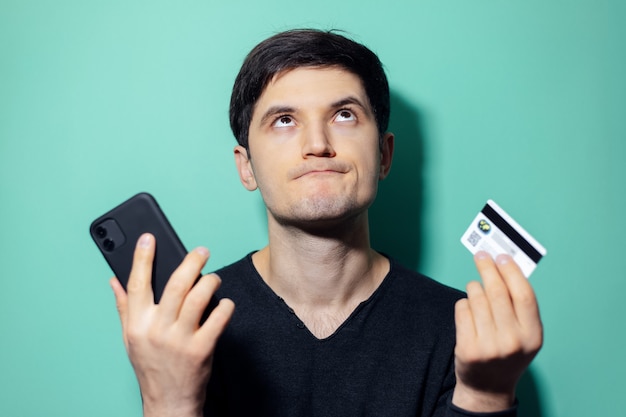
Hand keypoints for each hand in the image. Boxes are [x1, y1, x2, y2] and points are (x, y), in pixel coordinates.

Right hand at [110, 233, 234, 416]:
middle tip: (202, 251)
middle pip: (176, 284)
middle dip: (192, 261)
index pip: (137, 284)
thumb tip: (114, 280)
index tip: (148, 238)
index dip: (142, 258)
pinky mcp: (201, 349)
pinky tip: (224, 303)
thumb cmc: (151, 366)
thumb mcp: (130, 338)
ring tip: (213, 278)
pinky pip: (218, 318)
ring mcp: (180, 340)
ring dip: (210, 281)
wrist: (169, 401)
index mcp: (137, 324)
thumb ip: (124, 307)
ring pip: (199, 297)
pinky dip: (225, 306)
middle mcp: (156, 329)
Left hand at [452, 251, 542, 411]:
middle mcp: (513, 341)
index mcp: (533, 335)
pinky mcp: (468, 348)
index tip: (502, 256)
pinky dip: (464, 304)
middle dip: (488, 268)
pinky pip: (462, 309)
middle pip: (498, 292)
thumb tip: (506, 265)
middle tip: (481, 256)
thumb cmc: (507, 352)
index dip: (512, 272)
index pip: (524, 294)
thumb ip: (520, 305)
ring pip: (477, 298)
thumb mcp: (525, 334)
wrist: (488, 387)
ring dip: (474, 288)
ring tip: (475, 291)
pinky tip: (468, 311)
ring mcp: (490, 346)